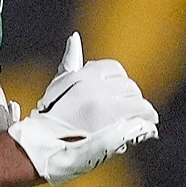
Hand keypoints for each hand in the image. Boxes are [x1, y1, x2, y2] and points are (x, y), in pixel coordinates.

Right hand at [8, 33, 158, 185]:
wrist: (39, 149)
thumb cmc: (48, 118)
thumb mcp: (58, 86)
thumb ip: (71, 62)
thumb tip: (74, 37)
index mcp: (82, 75)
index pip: (115, 69)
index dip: (116, 85)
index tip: (113, 99)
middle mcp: (95, 88)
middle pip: (130, 87)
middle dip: (130, 101)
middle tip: (126, 116)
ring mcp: (105, 108)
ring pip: (139, 103)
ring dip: (140, 114)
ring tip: (136, 126)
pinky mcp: (115, 128)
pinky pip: (143, 120)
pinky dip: (146, 128)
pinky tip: (144, 133)